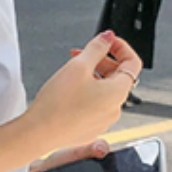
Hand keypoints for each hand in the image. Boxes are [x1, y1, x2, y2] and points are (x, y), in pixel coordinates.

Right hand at [25, 31, 138, 154]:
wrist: (38, 133)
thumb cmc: (57, 105)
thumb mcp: (78, 66)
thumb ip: (97, 47)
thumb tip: (108, 38)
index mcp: (118, 92)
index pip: (132, 63)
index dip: (120, 47)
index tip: (107, 42)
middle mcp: (114, 109)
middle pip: (117, 77)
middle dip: (101, 61)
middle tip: (81, 55)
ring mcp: (103, 121)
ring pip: (104, 92)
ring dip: (92, 78)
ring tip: (71, 74)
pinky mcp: (90, 129)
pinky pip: (94, 107)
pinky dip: (86, 95)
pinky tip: (69, 93)